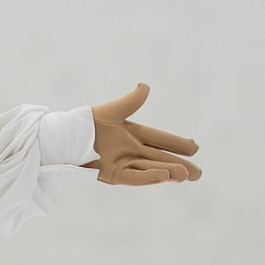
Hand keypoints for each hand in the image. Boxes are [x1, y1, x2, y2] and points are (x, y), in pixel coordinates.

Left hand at [86, 84, 200, 185]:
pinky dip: (149, 176)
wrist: (65, 138)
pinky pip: (134, 177)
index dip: (177, 144)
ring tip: (186, 175)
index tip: (194, 148)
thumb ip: (131, 101)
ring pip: (151, 169)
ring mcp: (123, 164)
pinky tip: (164, 175)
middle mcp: (131, 151)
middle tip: (198, 174)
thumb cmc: (86, 123)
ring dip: (169, 172)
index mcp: (133, 134)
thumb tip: (145, 87)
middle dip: (180, 165)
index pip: (160, 139)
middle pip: (160, 159)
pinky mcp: (113, 175)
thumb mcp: (113, 111)